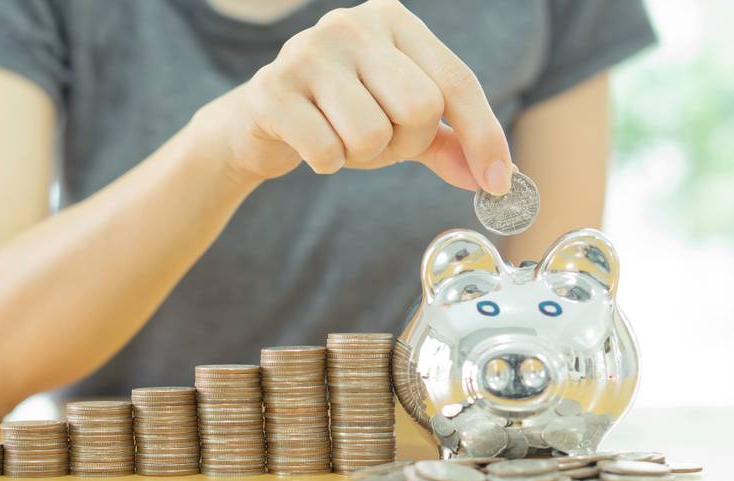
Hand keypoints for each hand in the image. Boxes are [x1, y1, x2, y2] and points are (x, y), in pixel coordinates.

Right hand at [200, 0, 512, 193]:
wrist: (259, 121)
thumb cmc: (339, 115)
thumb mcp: (400, 123)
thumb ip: (449, 143)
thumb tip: (496, 179)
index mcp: (392, 20)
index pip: (456, 81)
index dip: (484, 134)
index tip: (499, 182)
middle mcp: (352, 25)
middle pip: (421, 108)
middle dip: (405, 143)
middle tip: (378, 141)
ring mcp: (308, 52)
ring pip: (373, 134)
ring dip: (361, 156)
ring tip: (340, 139)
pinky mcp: (272, 90)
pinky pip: (328, 151)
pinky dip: (327, 164)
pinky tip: (310, 144)